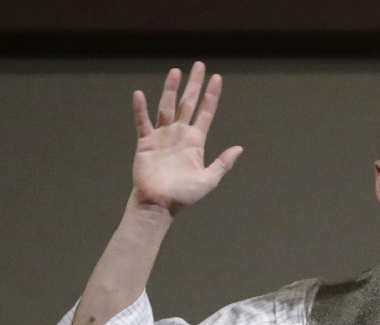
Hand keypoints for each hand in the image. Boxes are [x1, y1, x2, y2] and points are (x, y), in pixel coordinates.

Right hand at [131, 61, 242, 213]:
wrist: (160, 204)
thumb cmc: (184, 195)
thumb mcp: (208, 180)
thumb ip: (223, 163)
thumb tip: (239, 148)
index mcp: (196, 141)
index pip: (206, 112)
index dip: (211, 95)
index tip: (217, 78)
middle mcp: (179, 134)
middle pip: (188, 103)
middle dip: (194, 85)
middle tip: (199, 65)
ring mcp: (162, 136)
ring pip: (167, 107)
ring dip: (170, 89)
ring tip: (175, 71)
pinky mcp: (145, 142)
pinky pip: (143, 122)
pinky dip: (141, 109)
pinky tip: (140, 94)